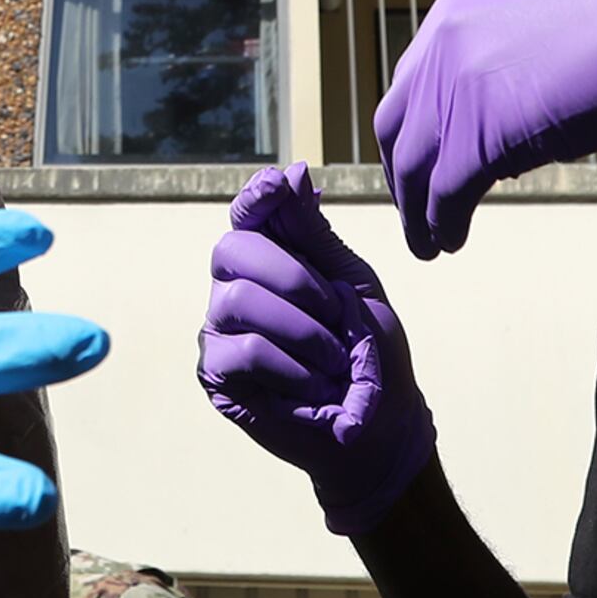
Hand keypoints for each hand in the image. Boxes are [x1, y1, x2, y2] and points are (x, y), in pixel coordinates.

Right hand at [200, 168, 433, 535]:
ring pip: (239, 301)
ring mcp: (219, 330)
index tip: (278, 188)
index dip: (256, 198)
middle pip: (233, 249)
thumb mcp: (352, 285)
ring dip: (303, 330)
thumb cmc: (368, 351)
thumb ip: (317, 235)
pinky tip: (315, 385)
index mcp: (269, 260)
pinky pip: (246, 352)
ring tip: (334, 360)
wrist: (379, 425)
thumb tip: (292, 172)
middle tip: (334, 312)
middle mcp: (233, 287)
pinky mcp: (217, 374)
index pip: (246, 215)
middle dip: (294, 277)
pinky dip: (292, 366)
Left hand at [372, 0, 596, 258]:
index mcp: (460, 2)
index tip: (425, 158)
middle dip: (404, 173)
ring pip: (415, 165)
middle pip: (399, 123)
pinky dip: (442, 223)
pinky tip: (453, 240)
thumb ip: (511, 55)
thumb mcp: (551, 17)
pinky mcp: (483, 134)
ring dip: (418, 211)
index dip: (419, 126)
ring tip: (430, 241)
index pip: (415, 77)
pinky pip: (446, 193)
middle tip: (415, 209)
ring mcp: (459, 85)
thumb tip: (508, 111)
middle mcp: (445, 38)